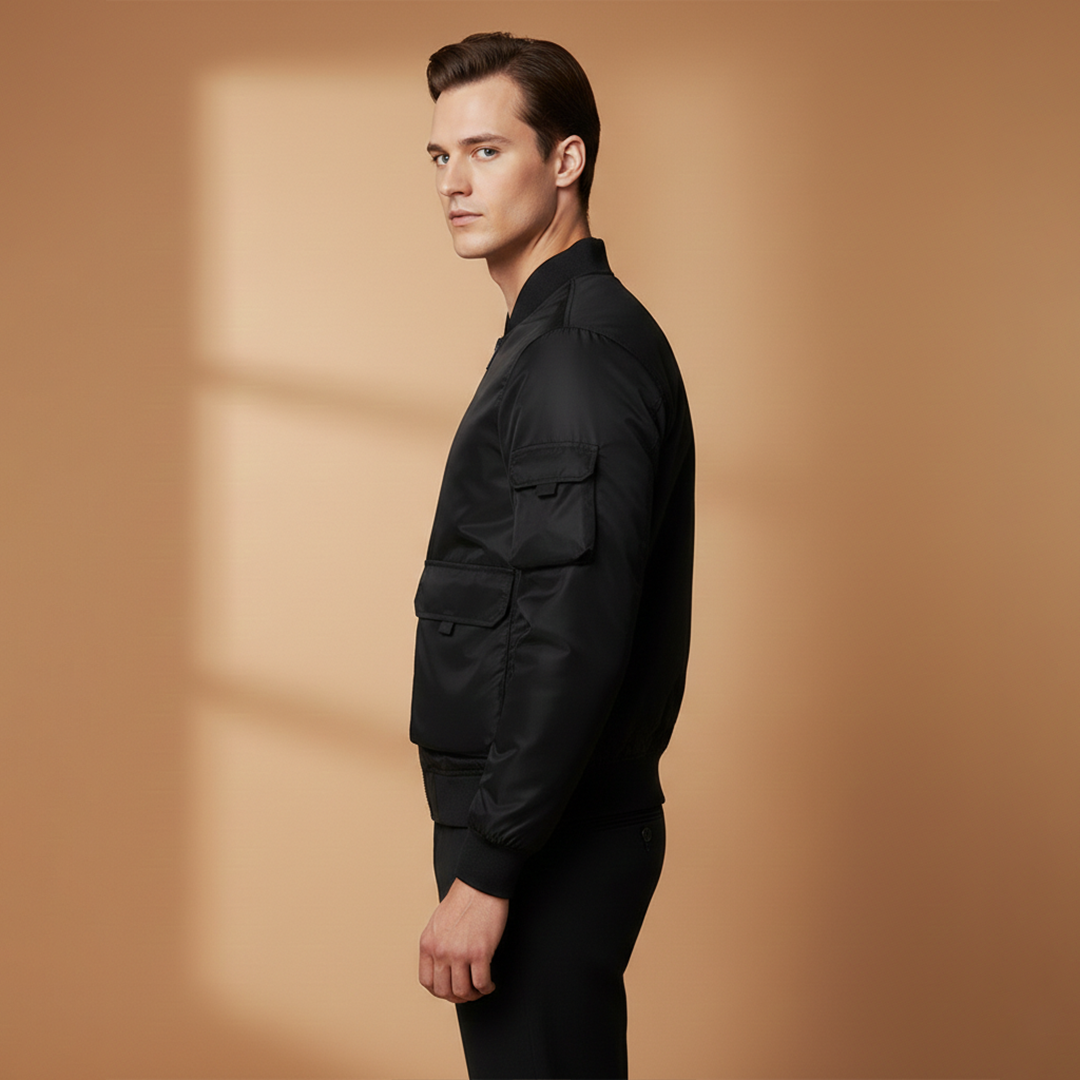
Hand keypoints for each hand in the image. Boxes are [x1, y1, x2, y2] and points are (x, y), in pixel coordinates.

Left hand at [419, 878, 508, 1002]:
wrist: (481, 885)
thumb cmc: (463, 900)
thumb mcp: (438, 923)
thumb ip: (437, 944)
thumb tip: (443, 966)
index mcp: (427, 944)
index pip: (426, 981)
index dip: (439, 992)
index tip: (450, 990)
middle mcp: (440, 951)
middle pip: (444, 991)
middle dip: (457, 997)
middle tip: (468, 993)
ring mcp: (459, 953)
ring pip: (462, 991)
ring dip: (473, 995)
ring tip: (481, 989)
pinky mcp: (480, 952)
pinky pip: (481, 983)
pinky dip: (487, 988)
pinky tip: (490, 984)